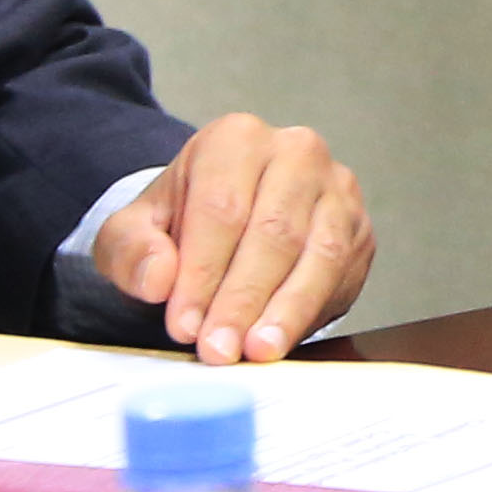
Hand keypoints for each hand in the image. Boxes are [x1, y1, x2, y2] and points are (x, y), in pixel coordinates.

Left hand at [97, 113, 372, 366]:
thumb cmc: (182, 225)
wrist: (227, 221)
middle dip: (242, 299)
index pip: (221, 207)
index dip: (202, 272)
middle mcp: (295, 152)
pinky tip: (283, 340)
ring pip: (318, 253)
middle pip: (272, 231)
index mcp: (236, 139)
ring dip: (285, 310)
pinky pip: (342, 273)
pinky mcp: (359, 228)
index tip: (184, 325)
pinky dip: (311, 312)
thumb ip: (132, 250)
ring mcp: (336, 189)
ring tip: (256, 351)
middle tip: (218, 349)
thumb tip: (158, 279)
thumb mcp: (135, 232)